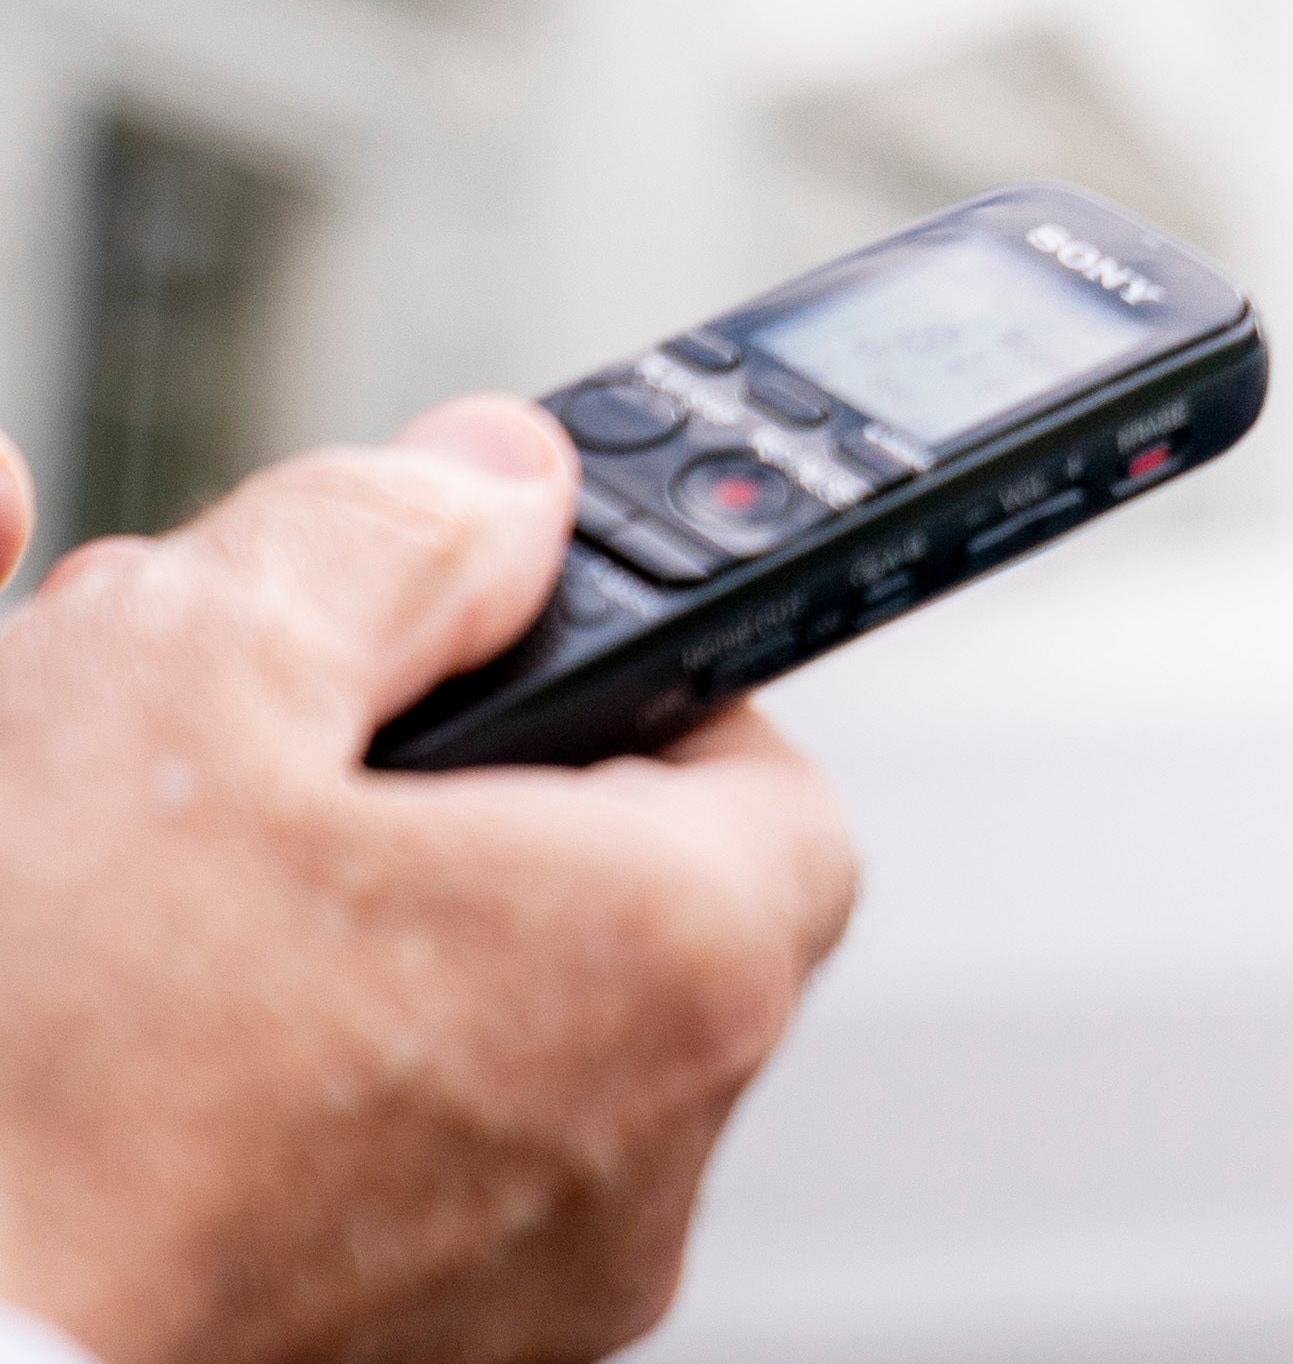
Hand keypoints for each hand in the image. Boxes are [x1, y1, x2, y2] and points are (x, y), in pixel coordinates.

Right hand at [0, 405, 861, 1363]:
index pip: (746, 743)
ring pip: (478, 1037)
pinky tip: (130, 1054)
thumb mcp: (182, 685)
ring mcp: (519, 1294)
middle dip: (431, 802)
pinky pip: (380, 1176)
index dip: (606, 667)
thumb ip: (380, 541)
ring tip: (147, 904)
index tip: (456, 645)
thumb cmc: (27, 1089)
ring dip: (342, 943)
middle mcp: (646, 1152)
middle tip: (251, 764)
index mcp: (676, 959)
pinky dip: (280, 1097)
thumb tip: (499, 484)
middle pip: (607, 892)